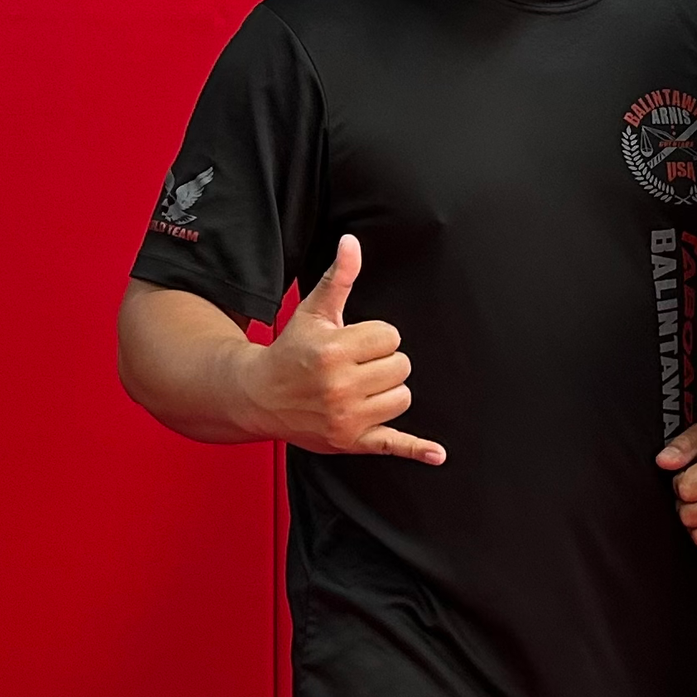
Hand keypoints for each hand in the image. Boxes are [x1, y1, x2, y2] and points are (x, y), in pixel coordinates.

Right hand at [238, 235, 444, 462]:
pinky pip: (393, 445)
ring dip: (388, 391)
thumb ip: (338, 278)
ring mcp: (346, 417)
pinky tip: (437, 455)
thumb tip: (351, 242)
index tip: (354, 343)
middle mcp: (339, 386)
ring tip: (359, 388)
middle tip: (354, 366)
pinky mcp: (352, 441)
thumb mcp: (313, 312)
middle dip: (382, 363)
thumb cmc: (291, 350)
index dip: (376, 338)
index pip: (391, 337)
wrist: (258, 395)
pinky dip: (416, 450)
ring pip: (403, 397)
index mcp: (333, 351)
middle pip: (401, 366)